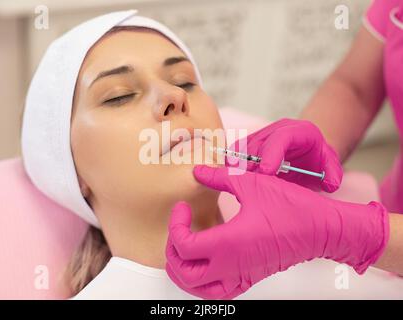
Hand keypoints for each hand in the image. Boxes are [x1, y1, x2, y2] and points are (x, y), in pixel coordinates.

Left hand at [166, 165, 388, 298]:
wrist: (323, 229)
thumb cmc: (292, 206)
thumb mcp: (253, 183)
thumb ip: (219, 178)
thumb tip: (198, 172)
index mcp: (229, 242)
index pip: (183, 246)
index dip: (175, 225)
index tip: (182, 208)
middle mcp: (232, 265)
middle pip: (184, 273)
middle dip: (172, 252)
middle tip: (178, 229)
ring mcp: (241, 275)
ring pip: (198, 289)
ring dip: (184, 272)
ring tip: (184, 249)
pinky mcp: (250, 278)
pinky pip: (218, 292)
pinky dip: (203, 283)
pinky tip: (205, 263)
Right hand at [228, 118, 342, 191]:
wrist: (309, 151)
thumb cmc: (318, 160)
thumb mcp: (331, 166)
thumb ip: (333, 174)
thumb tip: (329, 184)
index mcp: (299, 131)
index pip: (282, 138)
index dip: (271, 154)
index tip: (265, 172)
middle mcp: (278, 129)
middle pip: (258, 143)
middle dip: (251, 163)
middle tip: (246, 182)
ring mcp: (262, 135)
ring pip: (244, 146)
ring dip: (238, 165)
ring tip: (234, 181)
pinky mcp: (250, 143)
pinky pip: (236, 150)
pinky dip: (231, 163)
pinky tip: (228, 176)